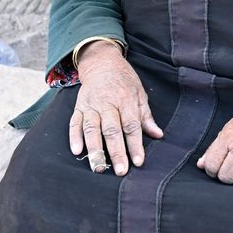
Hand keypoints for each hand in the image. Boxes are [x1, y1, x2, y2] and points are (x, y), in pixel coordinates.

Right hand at [69, 41, 162, 173]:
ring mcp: (91, 105)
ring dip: (95, 149)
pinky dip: (74, 136)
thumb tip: (158, 135)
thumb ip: (146, 116)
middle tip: (120, 171)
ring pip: (92, 129)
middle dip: (116, 151)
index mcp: (126, 100)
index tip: (138, 162)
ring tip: (98, 167)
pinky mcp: (79, 106)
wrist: (102, 62)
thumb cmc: (124, 80)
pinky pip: (75, 122)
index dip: (135, 145)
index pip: (131, 126)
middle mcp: (108, 103)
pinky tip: (76, 151)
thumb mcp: (140, 94)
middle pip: (112, 130)